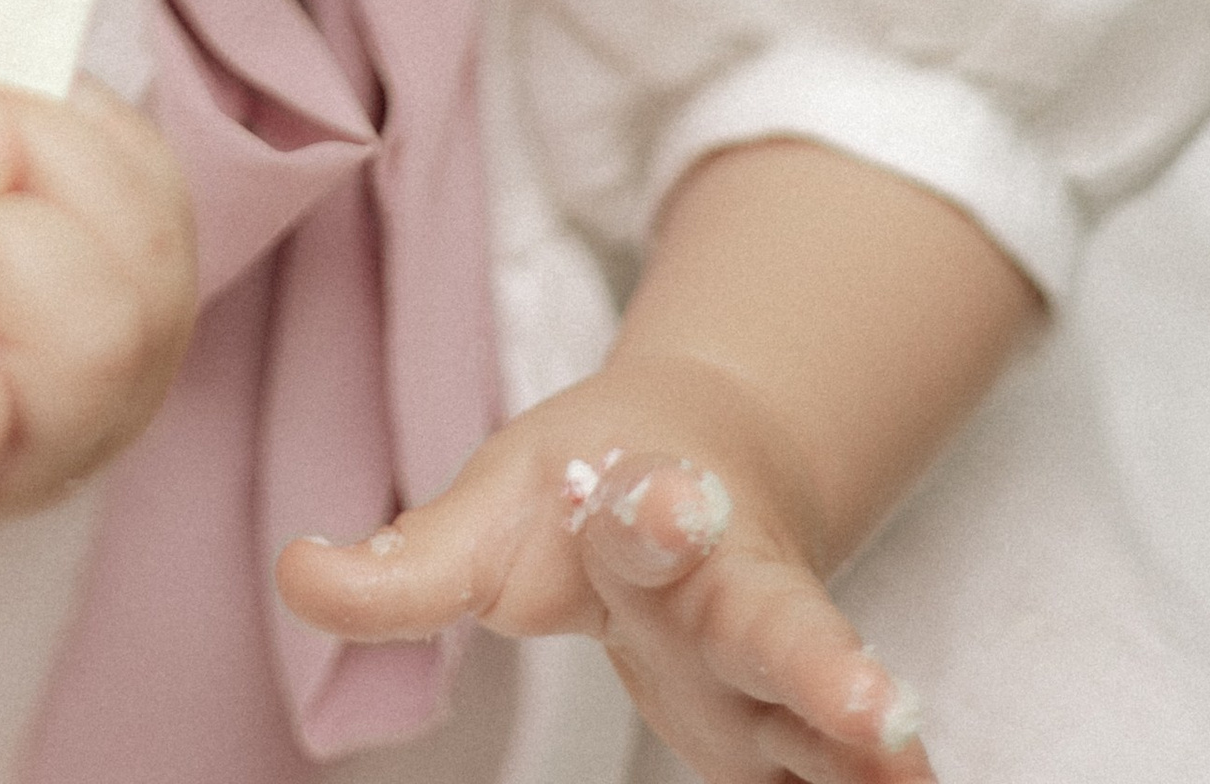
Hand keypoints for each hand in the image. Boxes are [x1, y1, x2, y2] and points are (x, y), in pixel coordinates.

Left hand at [277, 383, 933, 783]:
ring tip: (913, 773)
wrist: (703, 457)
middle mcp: (734, 588)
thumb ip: (404, 565)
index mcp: (651, 514)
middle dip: (825, 665)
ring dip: (876, 743)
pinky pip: (849, 770)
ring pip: (837, 705)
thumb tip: (296, 573)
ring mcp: (778, 670)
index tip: (658, 500)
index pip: (647, 516)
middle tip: (875, 703)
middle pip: (779, 625)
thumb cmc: (580, 495)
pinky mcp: (797, 733)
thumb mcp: (488, 514)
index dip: (650, 513)